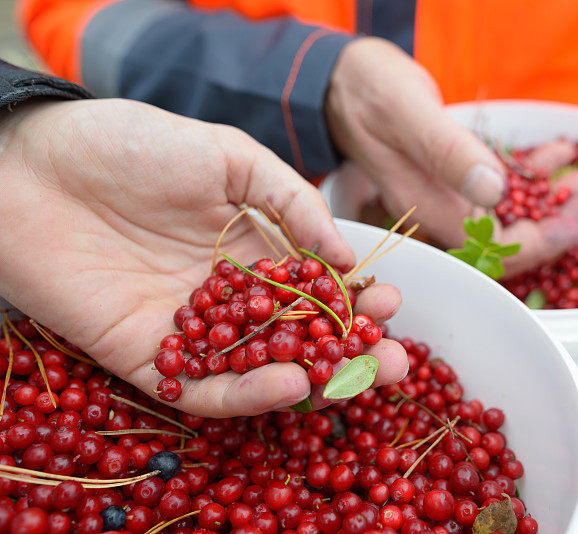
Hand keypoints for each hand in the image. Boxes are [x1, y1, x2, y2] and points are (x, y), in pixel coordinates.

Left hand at [0, 99, 407, 415]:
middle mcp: (227, 295)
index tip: (391, 301)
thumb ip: (291, 200)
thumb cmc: (132, 147)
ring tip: (360, 377)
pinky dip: (248, 394)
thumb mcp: (227, 154)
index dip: (355, 298)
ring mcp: (192, 330)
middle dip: (351, 349)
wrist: (35, 167)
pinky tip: (291, 382)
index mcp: (250, 248)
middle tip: (398, 360)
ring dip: (315, 378)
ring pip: (261, 368)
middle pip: (298, 334)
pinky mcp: (149, 360)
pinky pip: (204, 388)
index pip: (315, 285)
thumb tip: (346, 256)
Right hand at [325, 38, 577, 276]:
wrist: (343, 81)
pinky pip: (499, 185)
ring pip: (508, 213)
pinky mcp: (453, 174)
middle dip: (554, 223)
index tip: (577, 223)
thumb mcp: (408, 116)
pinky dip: (531, 172)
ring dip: (549, 198)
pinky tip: (557, 153)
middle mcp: (441, 210)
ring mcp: (448, 194)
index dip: (538, 243)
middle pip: (506, 237)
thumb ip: (446, 153)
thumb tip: (493, 192)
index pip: (490, 248)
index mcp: (428, 209)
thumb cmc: (369, 92)